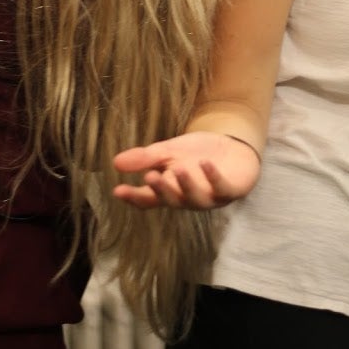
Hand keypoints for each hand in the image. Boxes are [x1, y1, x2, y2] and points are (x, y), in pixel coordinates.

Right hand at [113, 131, 260, 209]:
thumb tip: (115, 163)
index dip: (134, 197)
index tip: (118, 190)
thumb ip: (146, 158)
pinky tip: (205, 164)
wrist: (233, 148)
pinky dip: (213, 177)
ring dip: (186, 185)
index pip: (149, 199)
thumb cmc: (197, 154)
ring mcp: (210, 197)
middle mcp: (188, 199)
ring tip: (178, 169)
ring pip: (195, 199)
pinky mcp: (231, 190)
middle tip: (150, 177)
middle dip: (161, 190)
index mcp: (170, 190)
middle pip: (171, 200)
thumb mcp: (169, 151)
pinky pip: (222, 188)